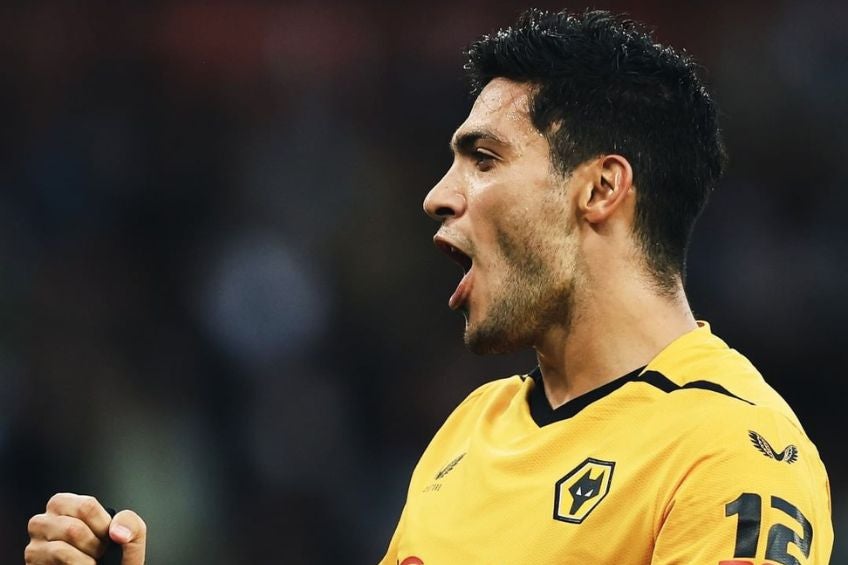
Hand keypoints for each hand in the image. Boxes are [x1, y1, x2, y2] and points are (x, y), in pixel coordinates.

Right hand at [25, 493, 146, 564]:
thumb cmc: (112, 559)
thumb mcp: (130, 538)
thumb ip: (130, 524)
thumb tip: (117, 531)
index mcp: (66, 505)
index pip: (86, 506)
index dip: (103, 526)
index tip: (109, 538)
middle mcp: (45, 521)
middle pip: (74, 528)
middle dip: (95, 545)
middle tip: (99, 554)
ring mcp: (35, 544)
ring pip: (62, 548)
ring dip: (86, 558)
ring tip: (89, 561)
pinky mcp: (32, 563)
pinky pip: (59, 560)